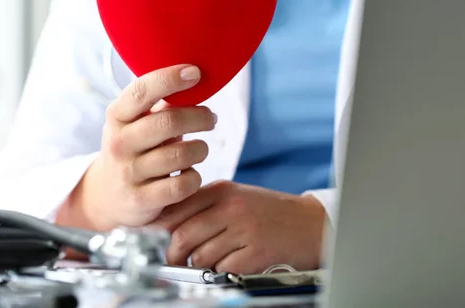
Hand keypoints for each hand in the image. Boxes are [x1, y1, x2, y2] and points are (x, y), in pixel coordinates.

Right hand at [57, 64, 216, 230]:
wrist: (106, 195)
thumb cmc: (134, 148)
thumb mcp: (136, 122)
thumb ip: (161, 104)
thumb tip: (196, 78)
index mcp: (117, 116)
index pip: (142, 91)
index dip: (170, 79)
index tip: (196, 73)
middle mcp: (119, 143)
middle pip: (169, 122)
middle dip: (199, 117)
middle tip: (211, 118)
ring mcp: (129, 173)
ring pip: (181, 154)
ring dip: (200, 149)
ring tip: (200, 149)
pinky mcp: (142, 200)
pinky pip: (183, 185)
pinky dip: (194, 177)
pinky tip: (190, 173)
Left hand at [150, 180, 327, 273]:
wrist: (311, 223)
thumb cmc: (270, 211)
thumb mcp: (236, 196)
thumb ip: (205, 205)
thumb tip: (167, 222)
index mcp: (221, 190)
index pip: (177, 208)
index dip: (159, 227)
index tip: (152, 238)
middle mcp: (231, 207)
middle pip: (183, 235)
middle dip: (173, 254)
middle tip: (173, 261)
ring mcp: (244, 230)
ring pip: (200, 255)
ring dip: (197, 265)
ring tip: (205, 262)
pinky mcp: (255, 253)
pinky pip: (222, 269)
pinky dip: (220, 272)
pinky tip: (229, 265)